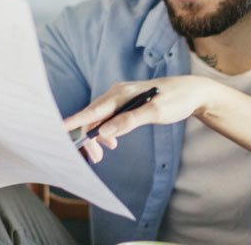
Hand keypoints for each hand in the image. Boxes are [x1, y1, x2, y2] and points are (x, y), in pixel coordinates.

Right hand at [61, 76, 230, 162]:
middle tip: (96, 158)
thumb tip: (105, 131)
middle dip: (90, 137)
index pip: (93, 109)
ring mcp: (121, 97)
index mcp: (122, 93)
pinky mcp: (126, 104)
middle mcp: (117, 93)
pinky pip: (109, 118)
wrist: (192, 92)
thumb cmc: (176, 99)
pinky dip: (107, 131)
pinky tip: (112, 141)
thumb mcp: (156, 112)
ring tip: (107, 150)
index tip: (58, 129)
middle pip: (93, 116)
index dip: (75, 121)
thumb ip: (130, 121)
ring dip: (99, 135)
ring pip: (100, 118)